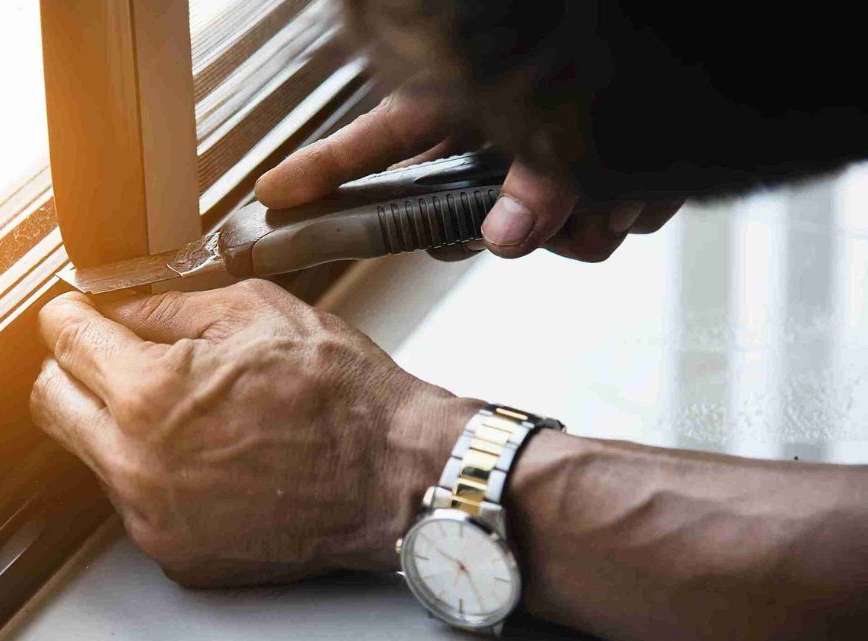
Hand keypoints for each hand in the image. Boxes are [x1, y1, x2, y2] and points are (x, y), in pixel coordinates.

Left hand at [31, 280, 477, 585]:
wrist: (394, 477)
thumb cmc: (341, 396)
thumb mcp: (255, 312)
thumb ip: (168, 305)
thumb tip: (120, 305)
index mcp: (149, 395)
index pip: (63, 341)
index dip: (68, 314)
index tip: (76, 312)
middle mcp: (136, 465)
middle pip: (51, 404)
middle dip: (72, 368)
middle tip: (109, 354)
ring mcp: (153, 518)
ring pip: (94, 455)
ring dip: (119, 424)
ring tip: (189, 410)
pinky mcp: (176, 553)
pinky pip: (137, 501)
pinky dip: (157, 473)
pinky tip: (209, 455)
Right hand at [255, 86, 680, 262]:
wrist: (715, 72)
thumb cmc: (620, 58)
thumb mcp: (571, 118)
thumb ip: (537, 178)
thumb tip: (503, 237)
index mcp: (467, 104)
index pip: (374, 143)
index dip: (319, 172)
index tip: (270, 195)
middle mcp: (495, 141)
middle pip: (449, 215)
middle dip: (484, 229)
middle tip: (508, 221)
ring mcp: (540, 171)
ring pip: (531, 236)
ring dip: (578, 221)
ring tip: (614, 185)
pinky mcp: (589, 193)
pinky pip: (591, 237)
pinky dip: (620, 215)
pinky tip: (642, 186)